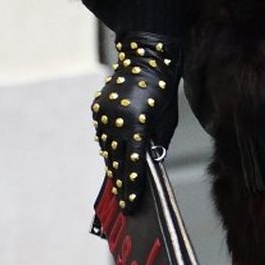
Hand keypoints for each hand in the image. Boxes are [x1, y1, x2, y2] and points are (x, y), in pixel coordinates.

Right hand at [92, 35, 180, 211]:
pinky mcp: (98, 110)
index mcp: (136, 123)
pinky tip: (113, 164)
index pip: (134, 162)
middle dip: (123, 183)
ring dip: (114, 169)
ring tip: (119, 189)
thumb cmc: (164, 92)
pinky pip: (103, 137)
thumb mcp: (167, 121)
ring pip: (108, 150)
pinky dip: (109, 150)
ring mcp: (104, 115)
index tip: (132, 203)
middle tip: (125, 205)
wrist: (146, 60)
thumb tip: (149, 165)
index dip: (133, 185)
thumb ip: (156, 144)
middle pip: (118, 160)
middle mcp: (116, 121)